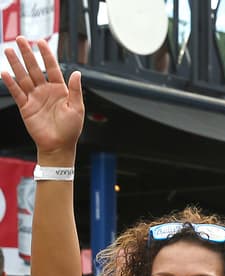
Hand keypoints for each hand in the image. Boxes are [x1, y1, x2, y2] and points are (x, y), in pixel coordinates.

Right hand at [2, 38, 83, 161]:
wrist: (59, 146)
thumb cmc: (71, 129)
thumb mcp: (77, 108)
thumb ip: (76, 90)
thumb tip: (77, 73)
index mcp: (60, 89)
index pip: (52, 68)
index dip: (46, 55)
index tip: (40, 42)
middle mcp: (45, 90)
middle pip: (35, 68)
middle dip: (27, 54)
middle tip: (20, 39)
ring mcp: (34, 97)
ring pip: (24, 76)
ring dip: (16, 64)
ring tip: (9, 50)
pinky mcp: (25, 106)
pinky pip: (16, 92)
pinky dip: (11, 83)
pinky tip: (5, 73)